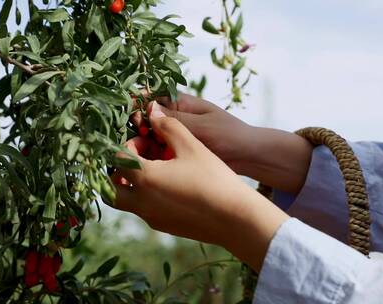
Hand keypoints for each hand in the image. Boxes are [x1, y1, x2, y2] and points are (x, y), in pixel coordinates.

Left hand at [115, 101, 288, 270]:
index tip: (147, 140)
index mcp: (145, 180)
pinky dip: (147, 196)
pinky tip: (173, 185)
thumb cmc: (214, 178)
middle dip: (118, 171)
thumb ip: (168, 126)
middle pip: (110, 189)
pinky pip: (144, 210)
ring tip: (156, 170)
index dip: (128, 145)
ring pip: (126, 202)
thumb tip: (152, 111)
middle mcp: (141, 203)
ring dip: (132, 184)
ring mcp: (152, 218)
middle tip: (139, 158)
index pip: (117, 159)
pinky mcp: (165, 227)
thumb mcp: (191, 146)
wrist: (237, 219)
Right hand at [132, 93, 313, 193]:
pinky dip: (149, 156)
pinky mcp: (176, 151)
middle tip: (137, 138)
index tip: (134, 117)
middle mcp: (174, 116)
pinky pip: (157, 151)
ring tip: (137, 153)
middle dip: (136, 126)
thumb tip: (147, 108)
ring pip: (148, 136)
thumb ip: (174, 119)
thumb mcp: (201, 126)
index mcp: (180, 102)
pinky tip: (143, 163)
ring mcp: (174, 135)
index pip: (150, 97)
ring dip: (141, 143)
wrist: (249, 156)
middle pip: (145, 117)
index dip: (138, 105)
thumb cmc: (229, 135)